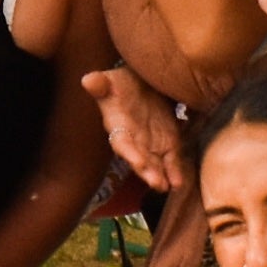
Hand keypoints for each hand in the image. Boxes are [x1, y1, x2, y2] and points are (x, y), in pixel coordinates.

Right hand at [85, 62, 186, 196]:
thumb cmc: (122, 83)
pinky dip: (175, 172)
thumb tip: (88, 80)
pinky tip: (178, 182)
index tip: (138, 162)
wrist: (143, 84)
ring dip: (161, 176)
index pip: (122, 143)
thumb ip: (101, 83)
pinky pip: (172, 160)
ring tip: (167, 186)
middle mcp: (134, 142)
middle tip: (156, 183)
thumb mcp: (111, 80)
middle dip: (147, 171)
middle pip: (140, 159)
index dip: (130, 153)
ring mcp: (152, 145)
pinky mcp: (168, 144)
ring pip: (156, 164)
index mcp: (118, 127)